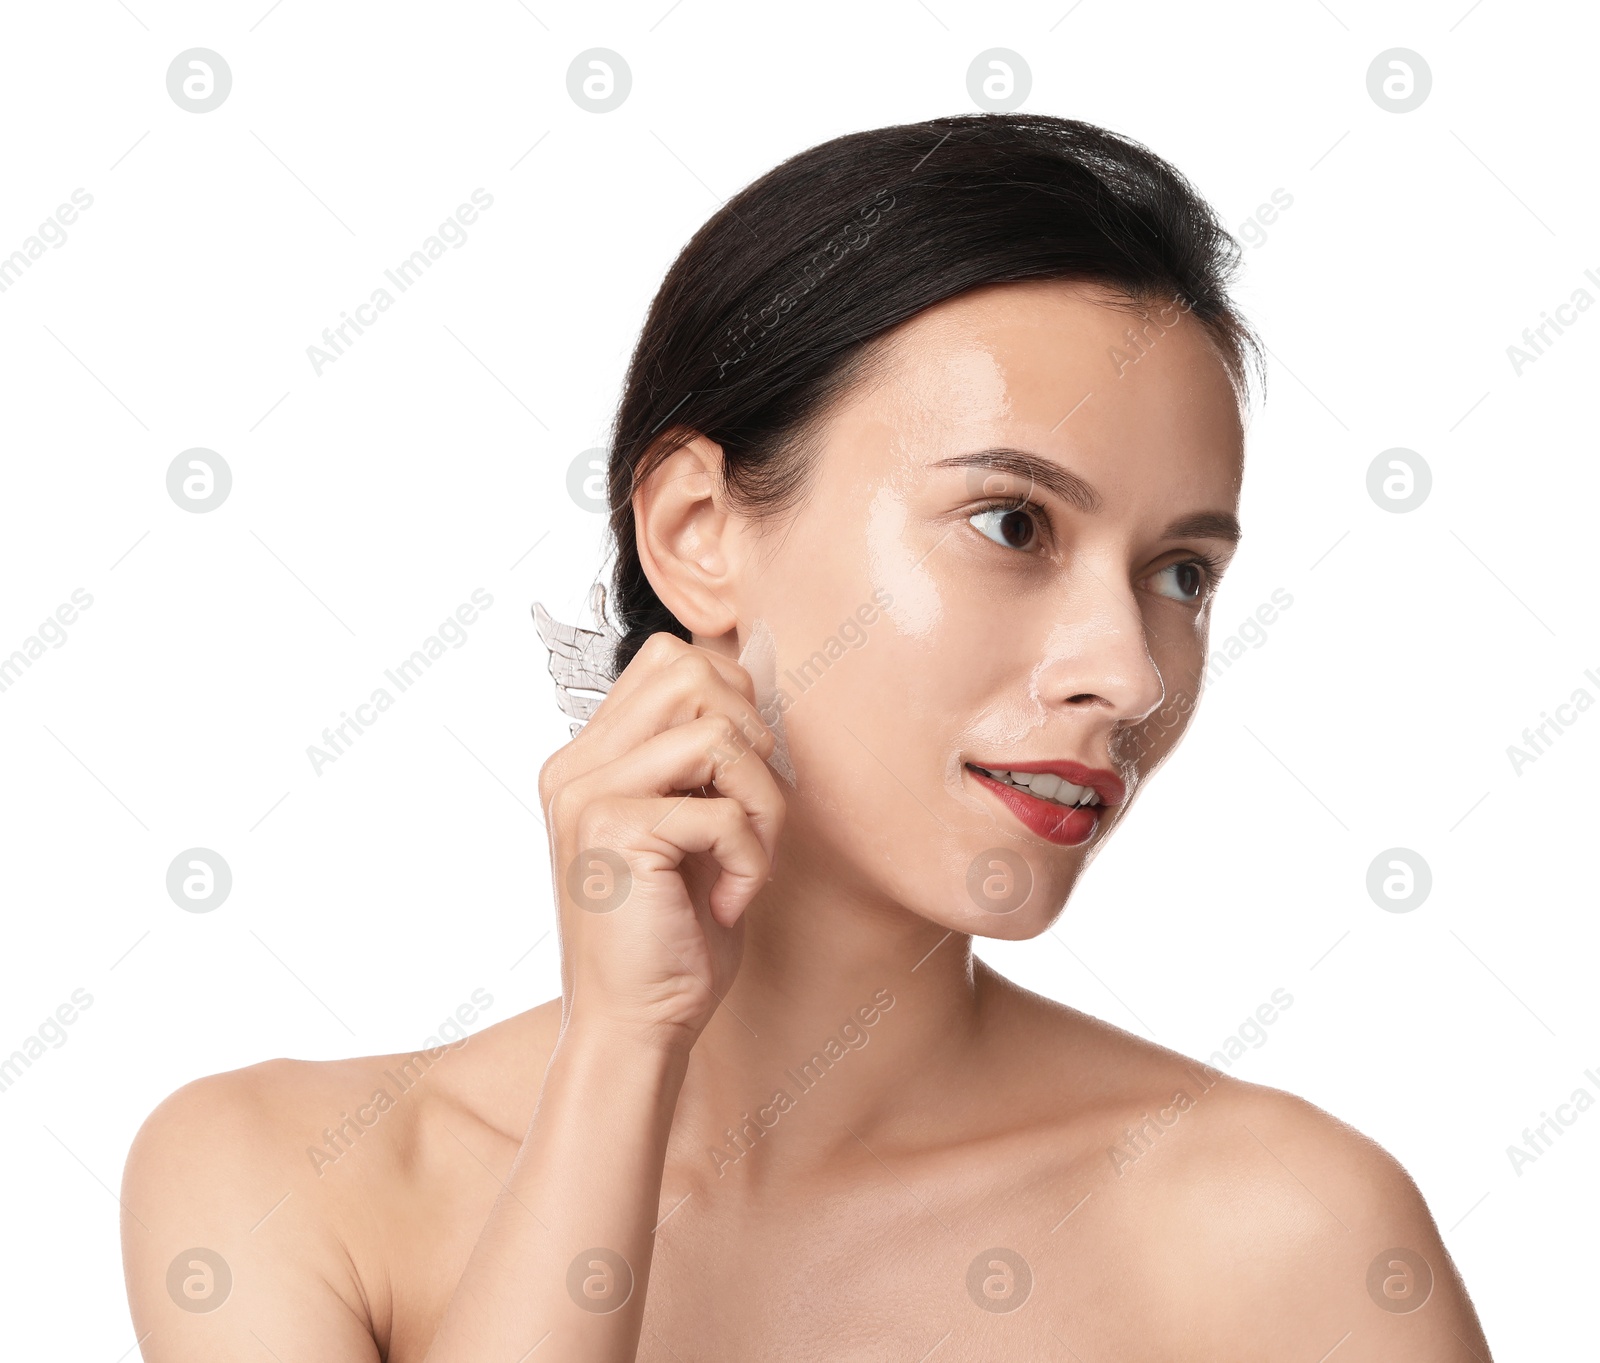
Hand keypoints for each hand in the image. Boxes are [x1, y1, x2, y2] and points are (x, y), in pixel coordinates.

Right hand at [538, 632, 785, 1051]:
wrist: (634, 1028)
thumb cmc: (673, 937)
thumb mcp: (688, 829)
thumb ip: (701, 761)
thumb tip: (753, 688)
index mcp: (590, 759)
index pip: (670, 658)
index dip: (734, 698)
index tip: (744, 777)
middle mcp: (577, 766)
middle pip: (692, 671)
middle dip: (754, 735)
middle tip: (753, 812)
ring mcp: (588, 794)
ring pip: (719, 731)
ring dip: (762, 800)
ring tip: (749, 858)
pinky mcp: (612, 831)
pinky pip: (724, 809)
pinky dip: (753, 859)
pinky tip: (729, 903)